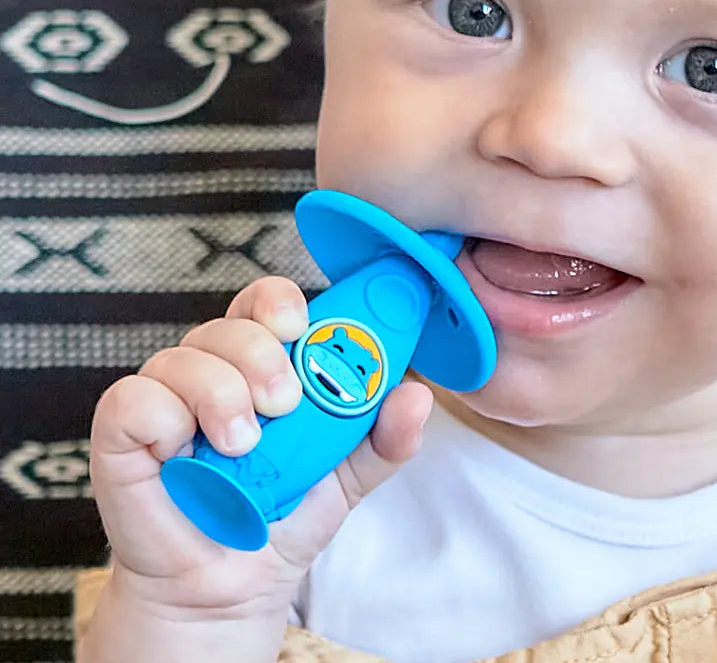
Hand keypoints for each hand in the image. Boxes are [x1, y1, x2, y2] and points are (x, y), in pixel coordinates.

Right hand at [89, 276, 432, 615]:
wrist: (233, 591)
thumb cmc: (285, 514)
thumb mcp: (350, 474)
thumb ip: (385, 436)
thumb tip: (417, 394)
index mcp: (261, 365)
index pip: (263, 303)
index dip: (278, 301)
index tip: (300, 326)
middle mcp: (211, 372)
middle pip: (227, 323)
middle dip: (261, 356)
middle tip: (283, 405)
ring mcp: (165, 401)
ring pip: (181, 355)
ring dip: (221, 393)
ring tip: (243, 445)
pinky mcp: (122, 435)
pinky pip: (132, 398)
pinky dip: (165, 417)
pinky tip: (185, 452)